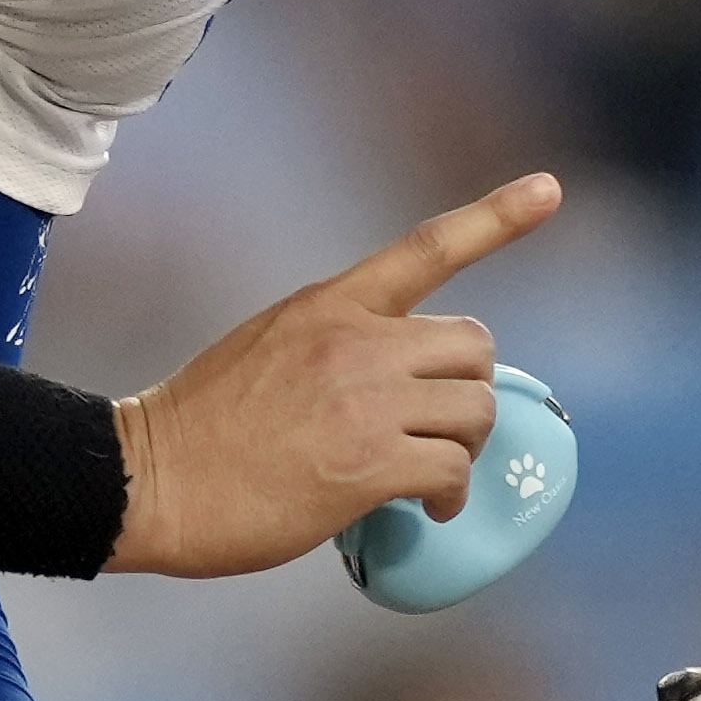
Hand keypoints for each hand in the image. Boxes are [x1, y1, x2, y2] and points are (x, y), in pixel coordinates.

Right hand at [109, 174, 557, 576]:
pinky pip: (452, 471)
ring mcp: (366, 401)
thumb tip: (391, 384)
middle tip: (441, 429)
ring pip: (476, 410)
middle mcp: (357, 341)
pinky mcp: (370, 464)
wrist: (150, 479)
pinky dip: (450, 496)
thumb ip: (335, 347)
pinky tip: (426, 511)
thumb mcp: (266, 347)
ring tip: (433, 474)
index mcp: (329, 305)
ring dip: (466, 446)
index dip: (498, 217)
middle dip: (469, 390)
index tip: (550, 190)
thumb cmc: (199, 428)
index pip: (429, 247)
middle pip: (474, 346)